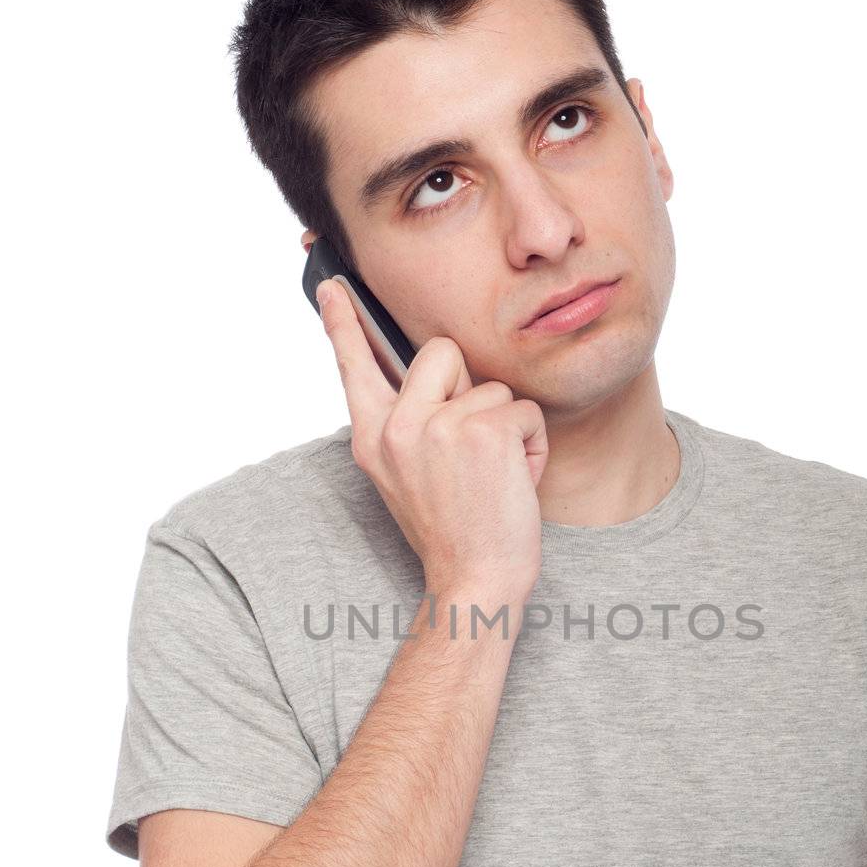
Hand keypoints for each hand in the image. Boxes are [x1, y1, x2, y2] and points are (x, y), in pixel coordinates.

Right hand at [317, 280, 547, 603]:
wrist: (476, 580)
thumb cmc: (452, 530)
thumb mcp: (407, 475)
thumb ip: (407, 425)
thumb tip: (430, 375)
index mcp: (373, 438)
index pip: (355, 367)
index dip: (343, 324)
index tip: (333, 287)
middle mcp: (398, 427)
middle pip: (441, 353)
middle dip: (469, 388)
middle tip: (470, 447)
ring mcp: (439, 427)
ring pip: (493, 388)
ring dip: (506, 429)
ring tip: (493, 477)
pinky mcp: (485, 432)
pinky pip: (524, 411)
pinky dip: (532, 446)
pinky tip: (514, 481)